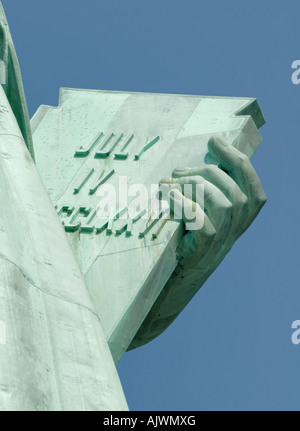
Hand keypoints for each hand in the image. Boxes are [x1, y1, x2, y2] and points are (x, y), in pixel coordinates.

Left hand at [160, 136, 266, 275]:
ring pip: (220, 203)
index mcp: (244, 211)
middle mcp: (239, 224)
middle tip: (177, 171)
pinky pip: (200, 221)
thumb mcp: (208, 207)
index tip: (213, 141)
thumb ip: (211, 187)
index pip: (248, 178)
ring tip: (169, 184)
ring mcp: (223, 237)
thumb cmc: (195, 232)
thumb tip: (193, 161)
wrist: (185, 268)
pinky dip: (184, 204)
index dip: (232, 156)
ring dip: (192, 186)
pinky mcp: (204, 246)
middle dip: (204, 171)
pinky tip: (170, 196)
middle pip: (232, 188)